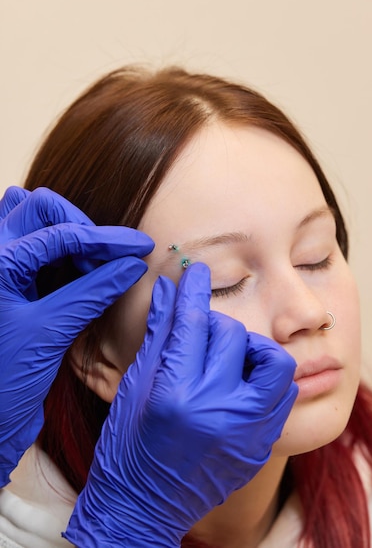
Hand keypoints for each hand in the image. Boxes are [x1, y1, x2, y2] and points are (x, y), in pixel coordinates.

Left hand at [0, 187, 153, 485]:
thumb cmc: (4, 383)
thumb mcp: (50, 332)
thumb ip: (92, 292)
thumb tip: (131, 265)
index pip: (58, 233)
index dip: (105, 239)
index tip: (139, 248)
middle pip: (40, 208)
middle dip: (82, 226)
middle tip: (111, 258)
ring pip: (32, 219)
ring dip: (67, 230)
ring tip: (95, 260)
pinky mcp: (8, 282)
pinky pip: (33, 245)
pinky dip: (60, 248)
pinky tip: (83, 269)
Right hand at [65, 263, 297, 547]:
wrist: (145, 507)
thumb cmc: (128, 444)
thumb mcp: (136, 385)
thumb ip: (159, 334)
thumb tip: (169, 290)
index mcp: (177, 392)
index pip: (193, 321)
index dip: (195, 289)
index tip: (199, 271)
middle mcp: (217, 410)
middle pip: (232, 334)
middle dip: (213, 326)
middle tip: (199, 336)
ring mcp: (246, 430)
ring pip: (274, 361)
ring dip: (252, 350)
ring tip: (232, 358)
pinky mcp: (261, 445)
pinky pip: (281, 395)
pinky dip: (264, 380)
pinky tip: (242, 383)